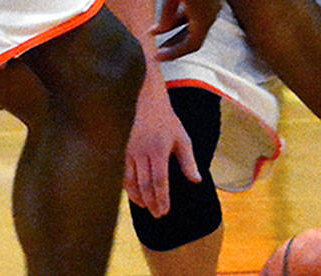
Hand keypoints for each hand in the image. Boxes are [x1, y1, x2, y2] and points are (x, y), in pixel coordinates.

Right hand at [124, 85, 200, 216]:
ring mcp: (131, 152)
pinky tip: (136, 196)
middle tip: (158, 215)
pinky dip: (129, 188)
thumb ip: (189, 161)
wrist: (148, 104)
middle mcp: (142, 152)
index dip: (161, 198)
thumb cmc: (168, 122)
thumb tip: (196, 181)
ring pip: (132, 182)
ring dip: (139, 198)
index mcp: (158, 150)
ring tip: (147, 208)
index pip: (159, 181)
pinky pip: (124, 175)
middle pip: (144, 185)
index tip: (165, 211)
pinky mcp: (124, 152)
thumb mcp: (183, 139)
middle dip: (151, 202)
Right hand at [152, 0, 220, 60]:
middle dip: (174, 42)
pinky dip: (177, 50)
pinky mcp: (205, 22)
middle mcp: (211, 11)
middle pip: (193, 33)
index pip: (190, 19)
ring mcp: (209, 17)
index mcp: (206, 1)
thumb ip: (168, 12)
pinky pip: (192, 43)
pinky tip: (164, 53)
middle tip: (160, 50)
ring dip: (175, 50)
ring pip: (193, 42)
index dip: (173, 27)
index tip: (158, 32)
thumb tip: (160, 30)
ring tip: (159, 56)